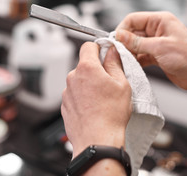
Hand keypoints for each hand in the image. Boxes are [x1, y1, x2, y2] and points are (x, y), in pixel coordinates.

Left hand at [61, 42, 131, 157]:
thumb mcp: (122, 84)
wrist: (97, 141)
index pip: (88, 46)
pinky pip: (75, 95)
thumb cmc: (111, 115)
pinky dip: (83, 97)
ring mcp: (67, 93)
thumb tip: (112, 52)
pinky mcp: (65, 105)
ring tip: (102, 99)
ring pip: (80, 81)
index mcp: (87, 68)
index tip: (105, 53)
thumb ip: (115, 63)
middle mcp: (73, 78)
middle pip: (84, 64)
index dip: (99, 47)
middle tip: (109, 82)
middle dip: (96, 69)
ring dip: (89, 84)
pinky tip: (94, 108)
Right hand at [116, 11, 186, 102]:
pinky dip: (136, 60)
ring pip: (136, 45)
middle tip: (117, 53)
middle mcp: (158, 30)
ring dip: (129, 53)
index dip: (122, 29)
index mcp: (160, 21)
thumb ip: (137, 42)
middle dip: (124, 42)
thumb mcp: (160, 47)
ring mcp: (158, 43)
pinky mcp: (158, 56)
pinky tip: (131, 66)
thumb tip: (120, 36)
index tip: (115, 41)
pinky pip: (141, 55)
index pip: (133, 19)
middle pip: (133, 32)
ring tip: (123, 61)